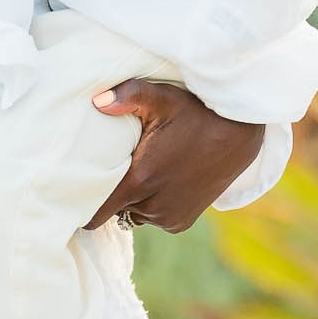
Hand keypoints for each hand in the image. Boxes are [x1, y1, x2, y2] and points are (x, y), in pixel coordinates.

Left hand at [87, 78, 263, 232]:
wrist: (239, 135)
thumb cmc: (196, 112)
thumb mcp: (163, 98)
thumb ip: (129, 96)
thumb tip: (97, 100)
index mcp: (141, 180)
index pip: (95, 213)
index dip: (84, 203)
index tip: (78, 189)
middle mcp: (153, 206)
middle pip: (113, 210)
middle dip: (113, 193)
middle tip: (120, 166)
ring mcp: (168, 217)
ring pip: (132, 214)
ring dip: (133, 199)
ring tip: (145, 171)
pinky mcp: (180, 222)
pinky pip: (153, 218)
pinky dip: (152, 205)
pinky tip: (162, 182)